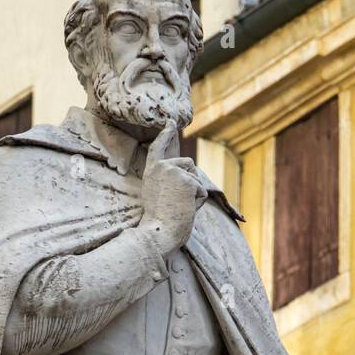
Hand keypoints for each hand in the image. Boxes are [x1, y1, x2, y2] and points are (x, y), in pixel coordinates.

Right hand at [140, 123, 207, 255]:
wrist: (158, 233)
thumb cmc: (158, 222)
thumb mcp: (157, 195)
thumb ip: (168, 181)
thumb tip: (187, 177)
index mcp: (152, 171)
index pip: (158, 147)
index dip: (165, 134)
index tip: (170, 122)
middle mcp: (163, 167)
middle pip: (189, 164)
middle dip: (191, 182)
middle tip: (176, 203)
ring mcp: (175, 172)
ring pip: (197, 178)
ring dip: (194, 194)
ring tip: (179, 207)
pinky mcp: (189, 181)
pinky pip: (202, 192)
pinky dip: (198, 204)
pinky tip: (185, 210)